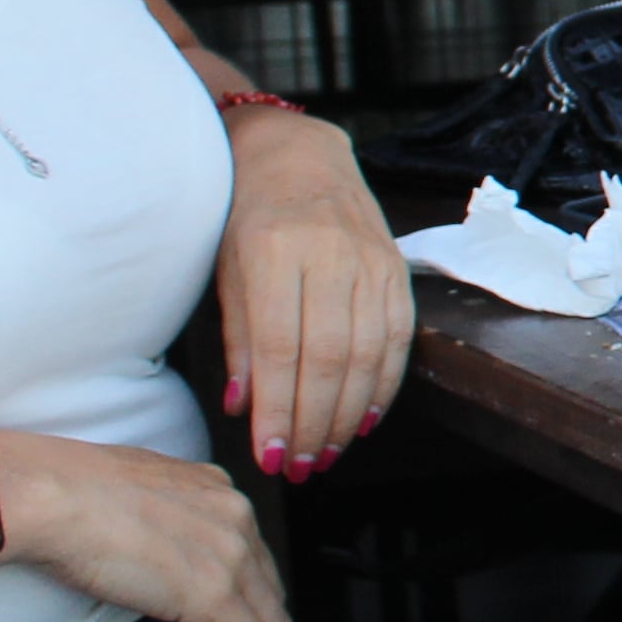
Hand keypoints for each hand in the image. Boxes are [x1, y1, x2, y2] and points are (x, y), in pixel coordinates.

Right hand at [0, 430, 293, 621]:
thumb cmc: (62, 493)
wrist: (47, 497)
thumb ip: (157, 518)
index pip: (251, 557)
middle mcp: (238, 518)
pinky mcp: (215, 597)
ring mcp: (233, 557)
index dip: (243, 603)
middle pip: (268, 593)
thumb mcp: (130, 494)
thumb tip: (149, 547)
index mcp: (217, 491)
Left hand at [213, 106, 408, 479]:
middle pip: (329, 358)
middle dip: (314, 423)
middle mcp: (330, 253)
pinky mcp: (397, 267)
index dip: (277, 409)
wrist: (296, 153)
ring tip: (326, 454)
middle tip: (298, 468)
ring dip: (348, 414)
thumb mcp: (224, 268)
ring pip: (368, 354)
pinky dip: (384, 385)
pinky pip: (398, 338)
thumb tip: (244, 407)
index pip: (279, 348)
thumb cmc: (244, 214)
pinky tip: (363, 419)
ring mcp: (371, 259)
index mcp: (274, 249)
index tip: (268, 456)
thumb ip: (237, 337)